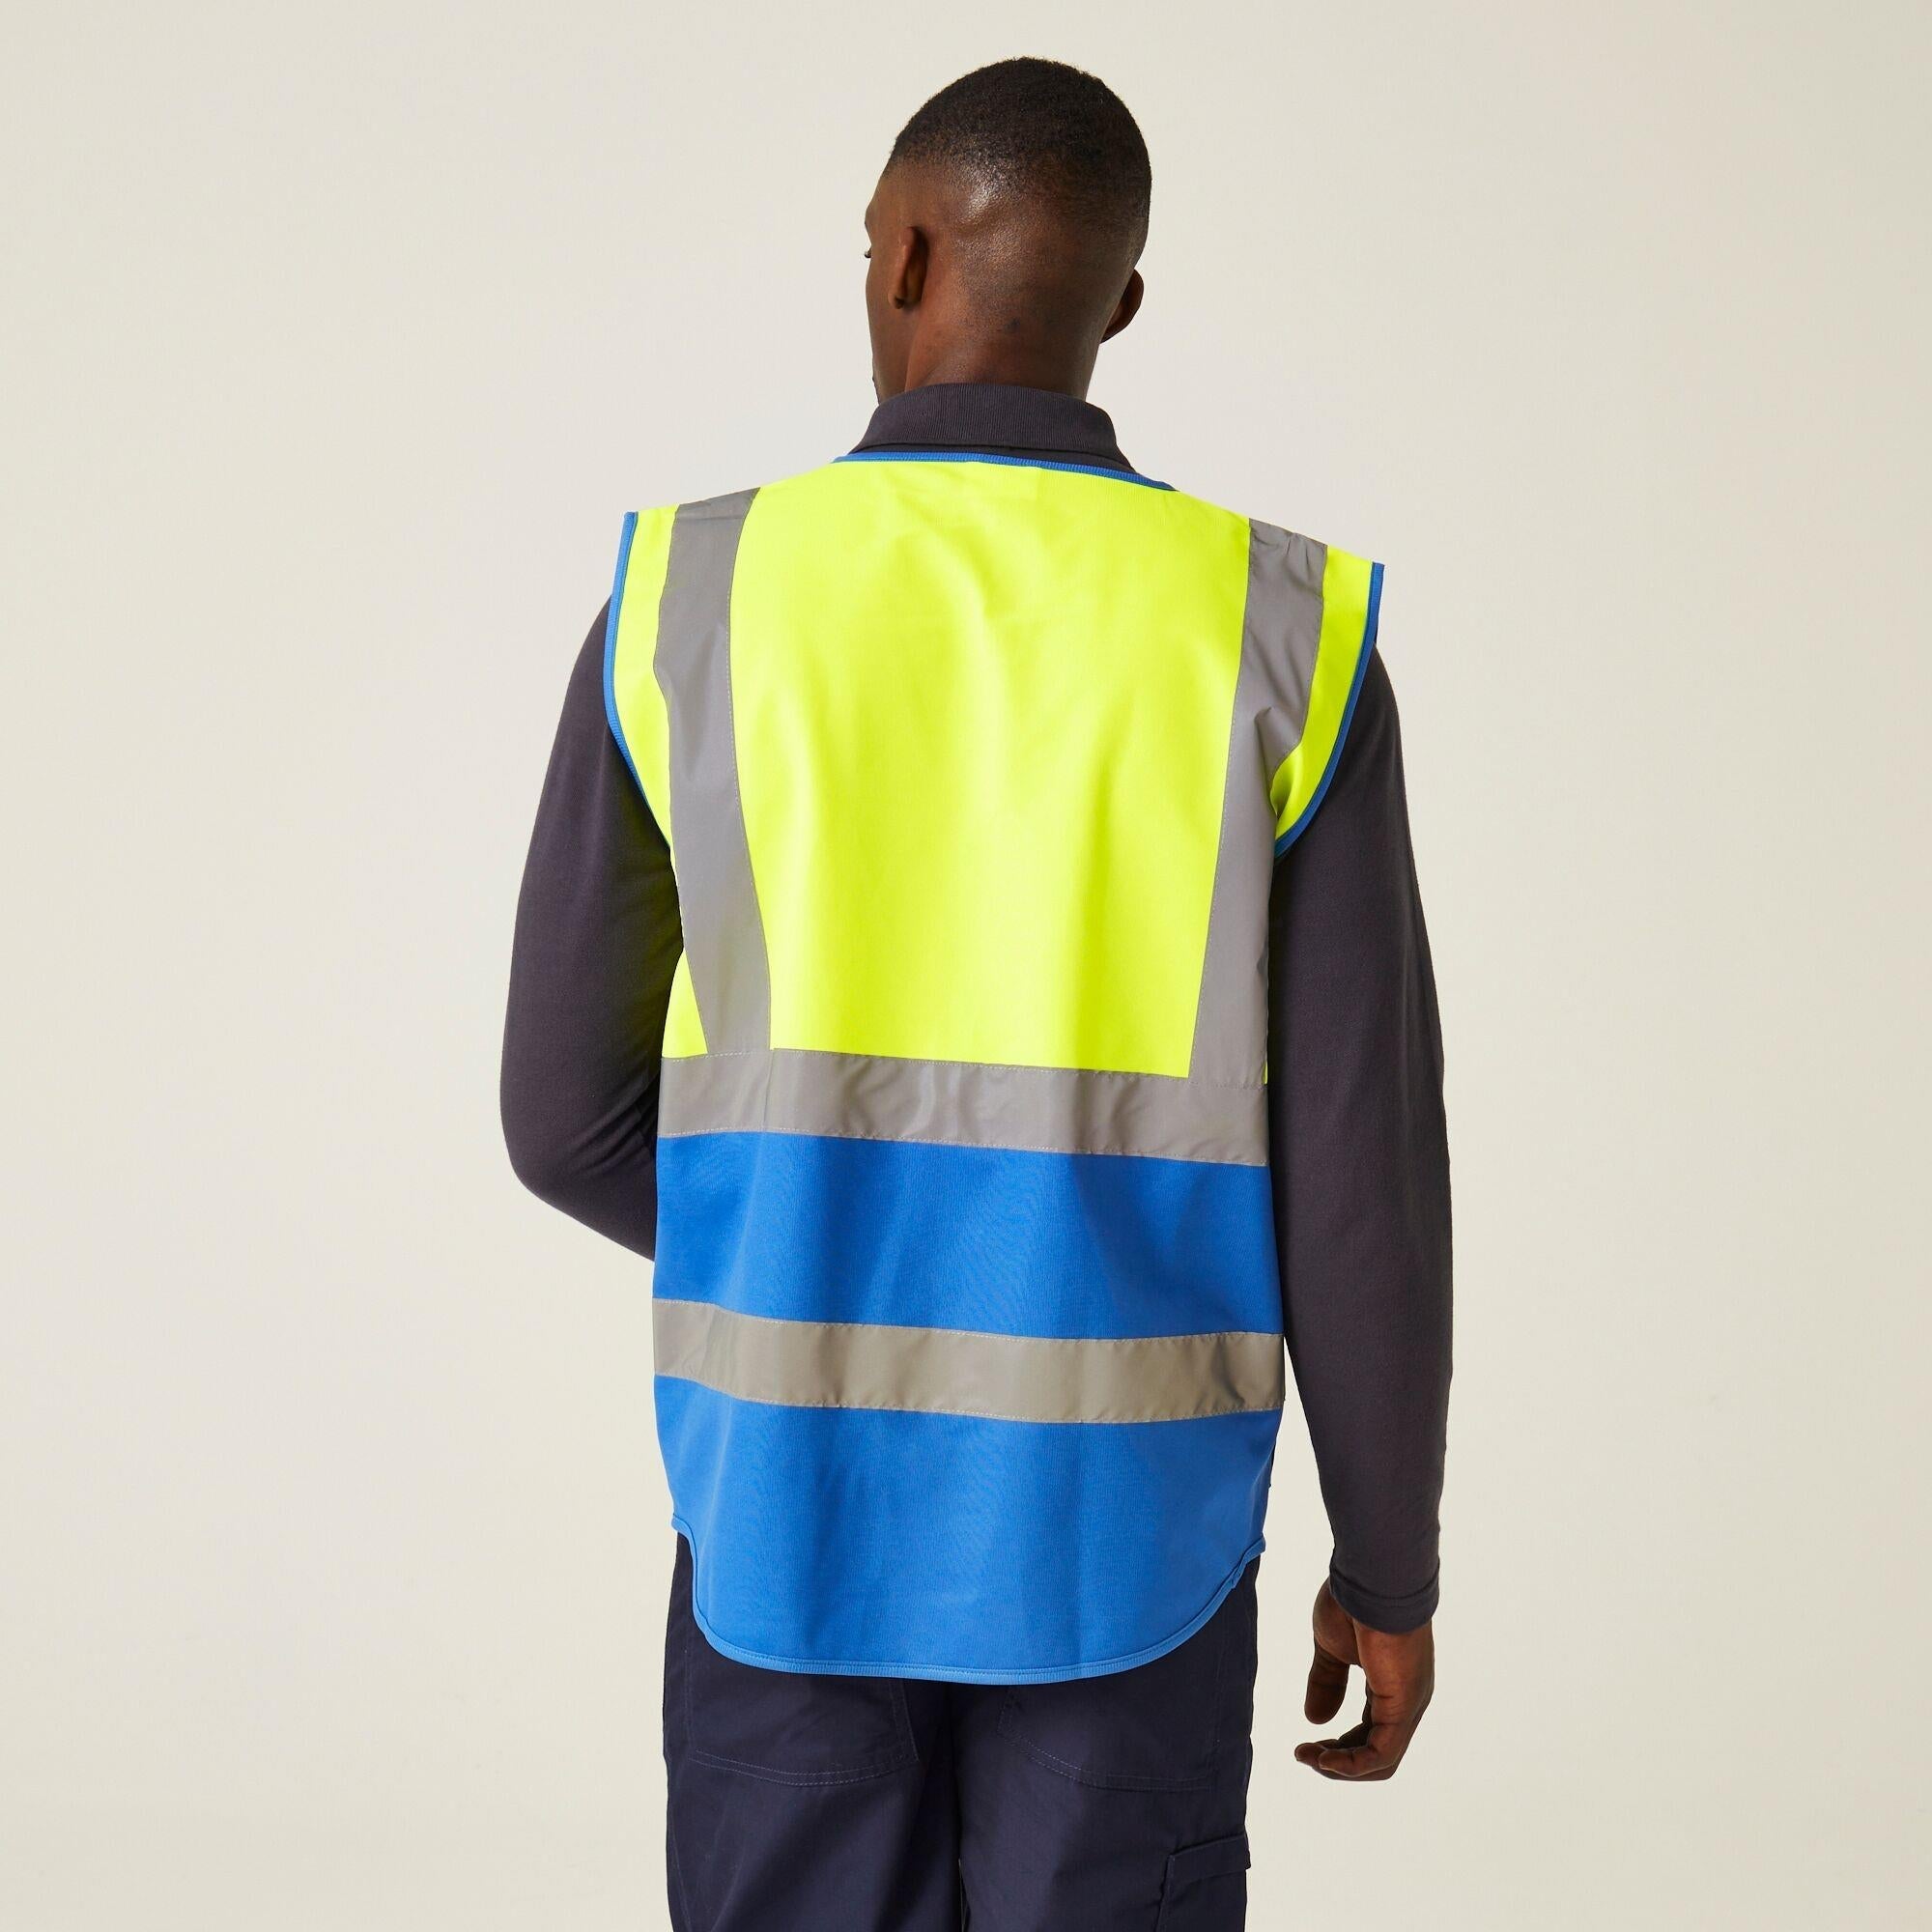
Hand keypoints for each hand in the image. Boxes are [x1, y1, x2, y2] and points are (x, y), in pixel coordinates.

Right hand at [1294, 1579, 1433, 1780]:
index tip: (1306, 1744)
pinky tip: (1325, 1759)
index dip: (1339, 1745)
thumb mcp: (1331, 1648)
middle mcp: (1406, 1701)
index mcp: (1392, 1686)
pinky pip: (1382, 1753)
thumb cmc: (1353, 1603)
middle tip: (1304, 1755)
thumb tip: (1315, 1719)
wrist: (1372, 1579)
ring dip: (1341, 1766)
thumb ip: (1326, 1681)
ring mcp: (1409, 1705)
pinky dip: (1352, 1763)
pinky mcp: (1403, 1706)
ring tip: (1308, 1757)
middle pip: (1376, 1754)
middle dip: (1338, 1760)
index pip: (1370, 1734)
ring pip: (1381, 1760)